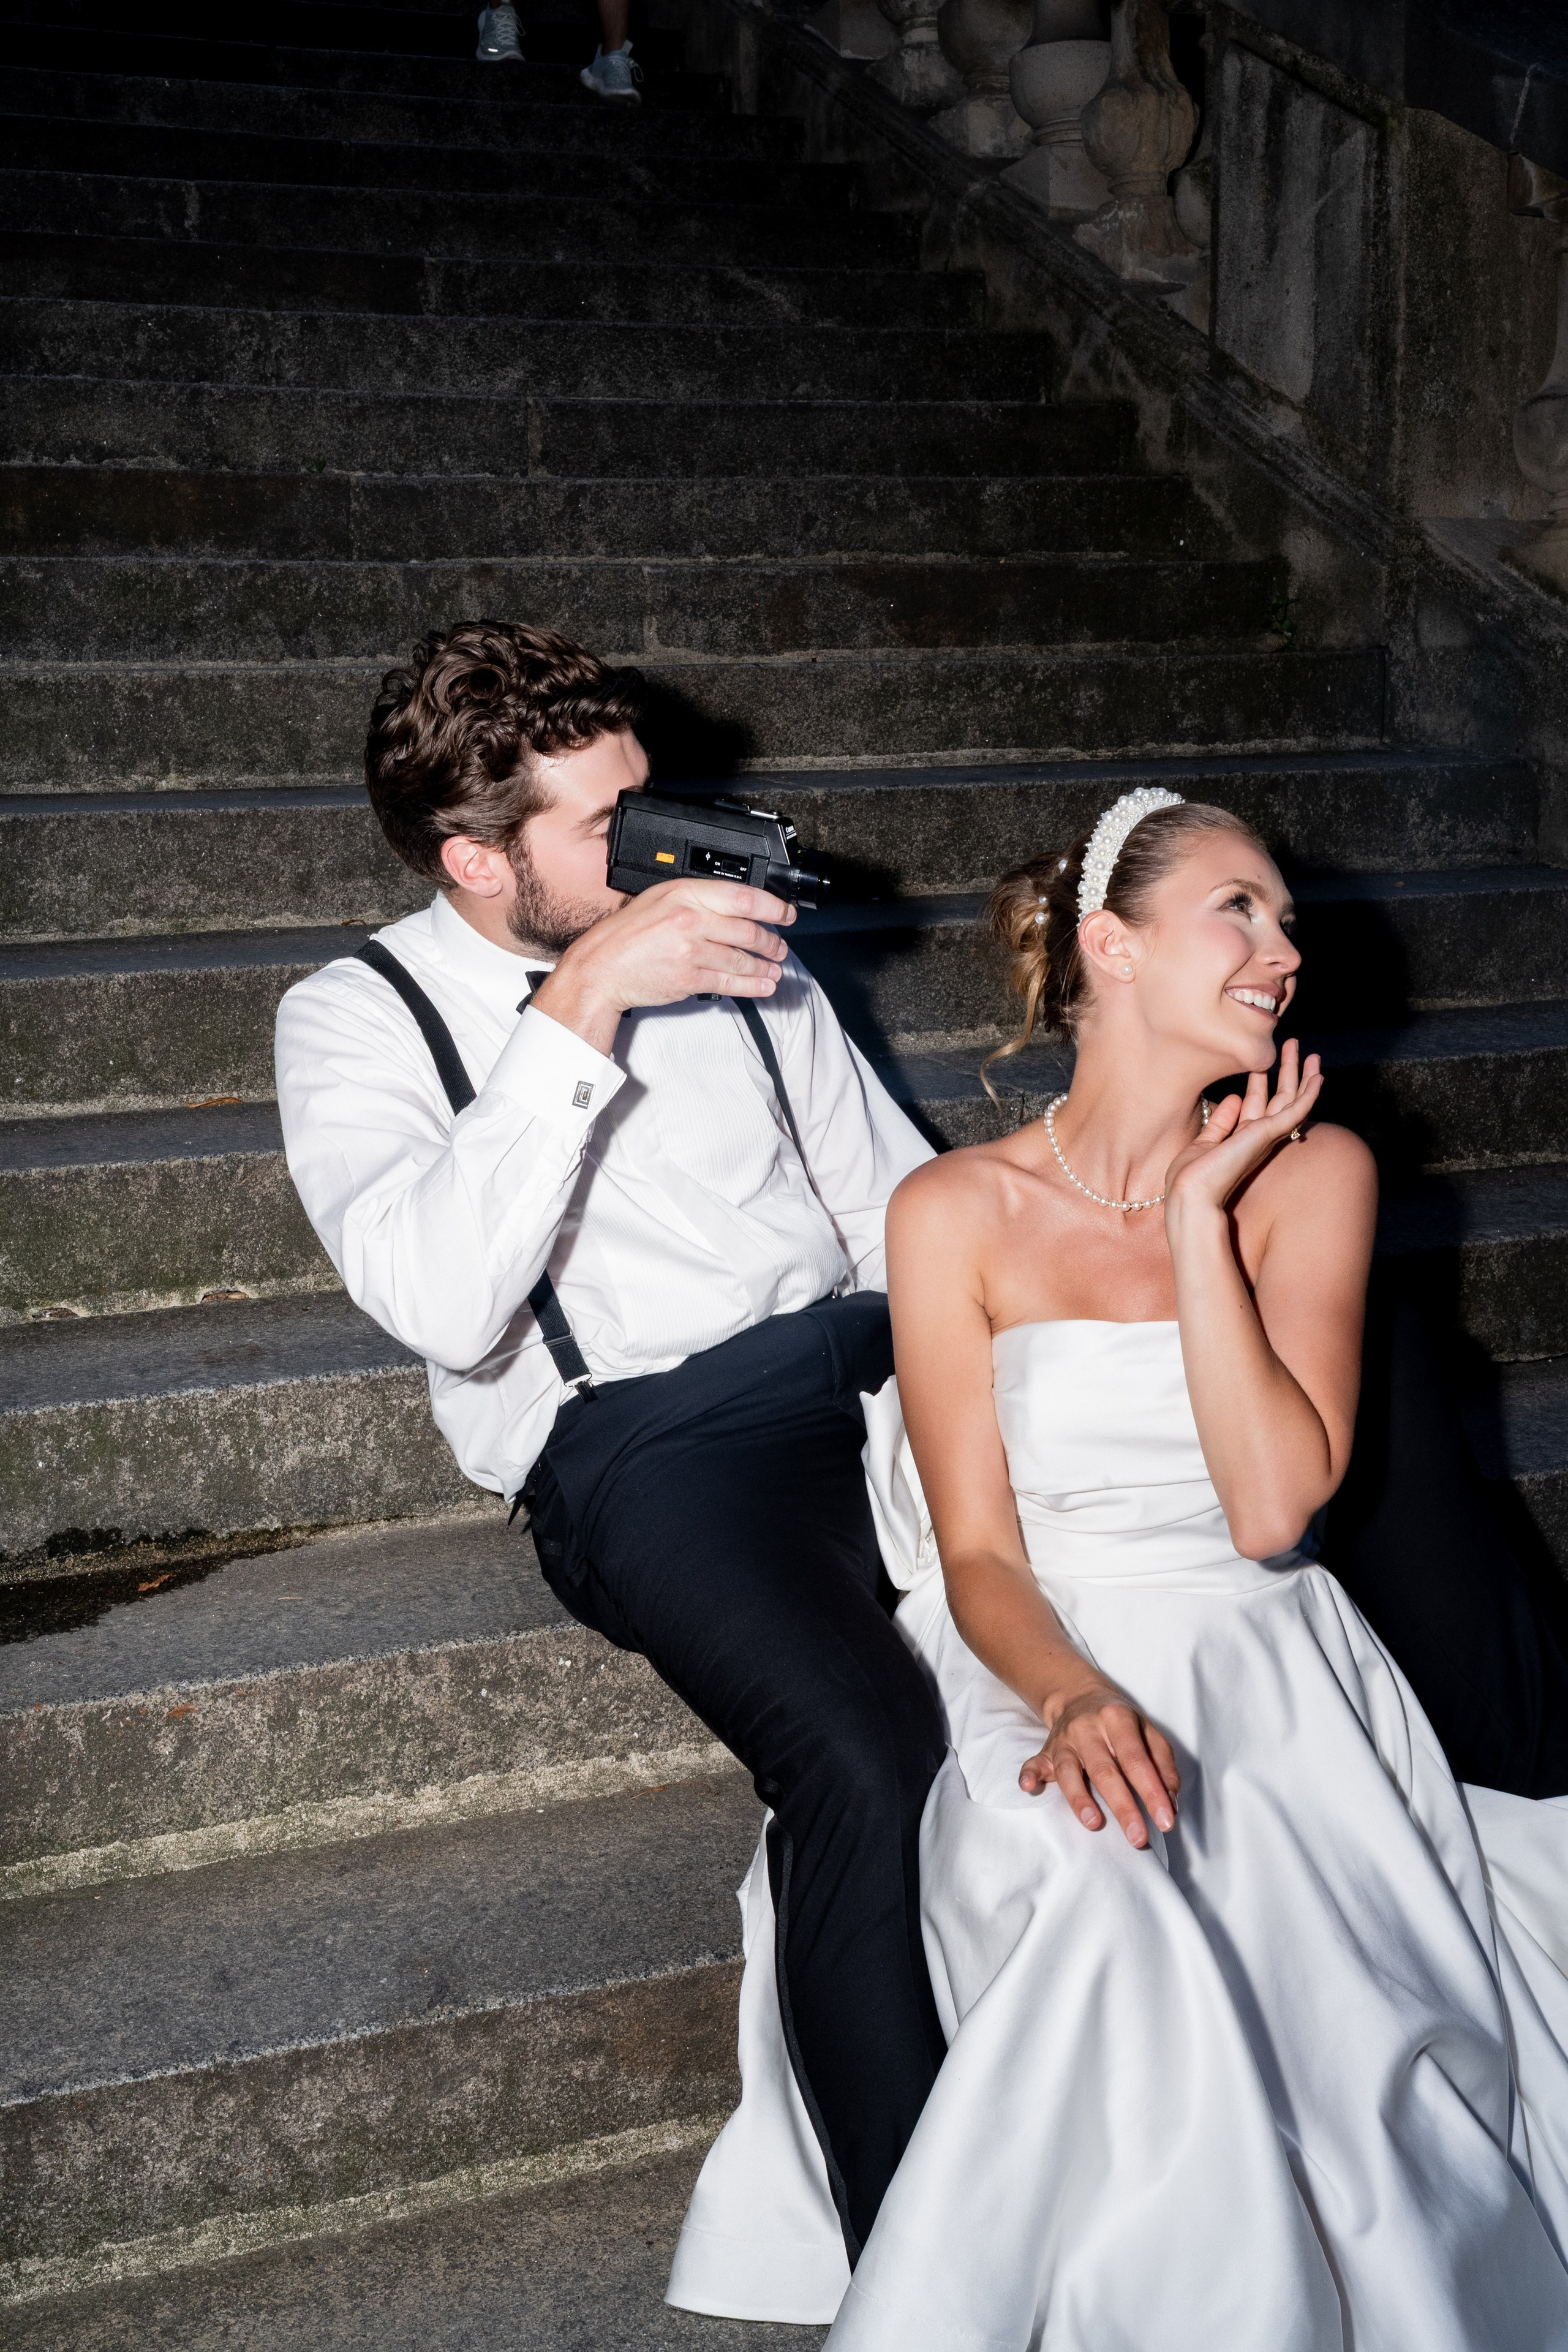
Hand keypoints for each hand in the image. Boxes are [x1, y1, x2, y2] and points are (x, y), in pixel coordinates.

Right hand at [532, 879, 795, 1054]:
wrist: (601, 968)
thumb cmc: (625, 935)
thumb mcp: (658, 900)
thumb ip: (695, 899)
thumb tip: (733, 907)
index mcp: (684, 893)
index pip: (742, 896)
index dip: (772, 907)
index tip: (785, 914)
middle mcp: (690, 919)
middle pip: (747, 930)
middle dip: (770, 942)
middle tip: (780, 946)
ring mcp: (690, 950)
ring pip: (741, 959)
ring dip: (764, 966)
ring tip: (775, 969)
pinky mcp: (689, 978)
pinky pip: (729, 983)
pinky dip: (751, 986)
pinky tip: (763, 986)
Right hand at [1020, 1675, 1180, 1847]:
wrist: (1079, 1695)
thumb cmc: (1120, 1722)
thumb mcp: (1148, 1731)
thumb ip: (1163, 1765)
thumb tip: (1170, 1802)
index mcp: (1118, 1719)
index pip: (1137, 1760)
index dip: (1152, 1792)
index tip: (1165, 1822)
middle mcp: (1089, 1728)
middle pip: (1106, 1770)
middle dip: (1123, 1806)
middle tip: (1138, 1837)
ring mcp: (1065, 1740)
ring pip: (1069, 1770)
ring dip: (1080, 1798)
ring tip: (1094, 1823)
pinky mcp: (1047, 1750)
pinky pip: (1035, 1762)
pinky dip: (1029, 1774)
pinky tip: (1029, 1787)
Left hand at [1163, 1038, 1321, 1224]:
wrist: (1192, 1194)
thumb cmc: (1193, 1178)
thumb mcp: (1203, 1143)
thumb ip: (1220, 1123)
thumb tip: (1232, 1098)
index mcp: (1241, 1140)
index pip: (1256, 1106)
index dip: (1260, 1083)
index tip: (1262, 1064)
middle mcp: (1258, 1137)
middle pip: (1278, 1098)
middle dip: (1286, 1072)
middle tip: (1293, 1046)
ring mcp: (1266, 1136)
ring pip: (1292, 1100)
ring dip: (1302, 1076)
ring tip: (1309, 1051)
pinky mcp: (1269, 1133)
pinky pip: (1296, 1110)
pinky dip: (1309, 1093)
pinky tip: (1318, 1075)